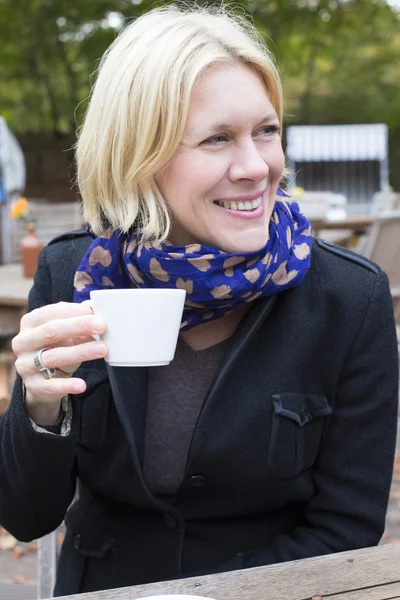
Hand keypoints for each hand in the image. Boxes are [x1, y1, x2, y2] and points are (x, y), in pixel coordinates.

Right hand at [12, 302, 106, 424]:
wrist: (43, 379)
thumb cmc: (57, 347)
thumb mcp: (66, 332)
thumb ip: (78, 320)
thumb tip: (95, 311)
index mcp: (30, 322)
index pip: (51, 312)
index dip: (74, 311)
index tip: (97, 314)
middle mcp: (23, 341)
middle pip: (51, 331)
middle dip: (78, 326)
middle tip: (102, 326)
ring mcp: (26, 364)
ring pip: (54, 357)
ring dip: (80, 352)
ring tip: (102, 349)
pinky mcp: (33, 385)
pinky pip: (51, 385)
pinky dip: (67, 385)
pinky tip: (81, 385)